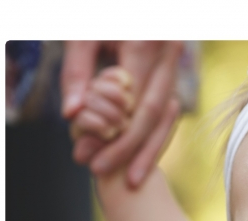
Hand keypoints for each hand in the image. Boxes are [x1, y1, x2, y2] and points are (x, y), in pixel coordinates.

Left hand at [61, 41, 183, 187]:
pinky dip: (155, 132)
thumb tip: (73, 117)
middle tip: (113, 176)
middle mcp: (168, 55)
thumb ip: (77, 72)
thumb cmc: (99, 8)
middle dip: (134, 151)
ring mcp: (175, 62)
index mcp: (146, 44)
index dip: (118, 139)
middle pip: (154, 116)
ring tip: (132, 176)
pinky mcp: (172, 69)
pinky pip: (167, 107)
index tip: (97, 161)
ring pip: (167, 115)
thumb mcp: (82, 32)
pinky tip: (142, 153)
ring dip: (150, 148)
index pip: (135, 106)